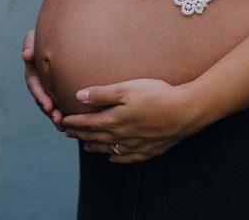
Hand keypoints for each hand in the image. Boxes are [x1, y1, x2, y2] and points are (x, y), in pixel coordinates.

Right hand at [22, 29, 63, 129]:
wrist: (64, 31)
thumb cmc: (48, 32)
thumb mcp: (35, 35)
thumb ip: (30, 43)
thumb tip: (26, 55)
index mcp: (33, 70)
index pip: (35, 85)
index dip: (41, 97)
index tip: (48, 107)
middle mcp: (40, 80)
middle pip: (44, 99)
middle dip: (50, 111)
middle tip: (59, 120)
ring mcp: (50, 85)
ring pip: (53, 103)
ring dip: (57, 115)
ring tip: (65, 125)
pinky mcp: (61, 88)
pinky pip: (63, 101)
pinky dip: (66, 112)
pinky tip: (73, 122)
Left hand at [60, 79, 198, 163]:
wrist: (185, 112)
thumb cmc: (156, 95)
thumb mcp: (126, 88)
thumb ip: (102, 93)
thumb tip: (78, 96)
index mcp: (114, 120)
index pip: (88, 123)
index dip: (74, 122)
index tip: (63, 121)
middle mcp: (122, 136)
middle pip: (96, 136)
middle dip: (80, 134)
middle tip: (67, 133)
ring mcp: (136, 145)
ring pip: (109, 149)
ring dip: (95, 146)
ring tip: (85, 145)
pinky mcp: (149, 150)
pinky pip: (127, 158)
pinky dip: (116, 158)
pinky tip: (112, 158)